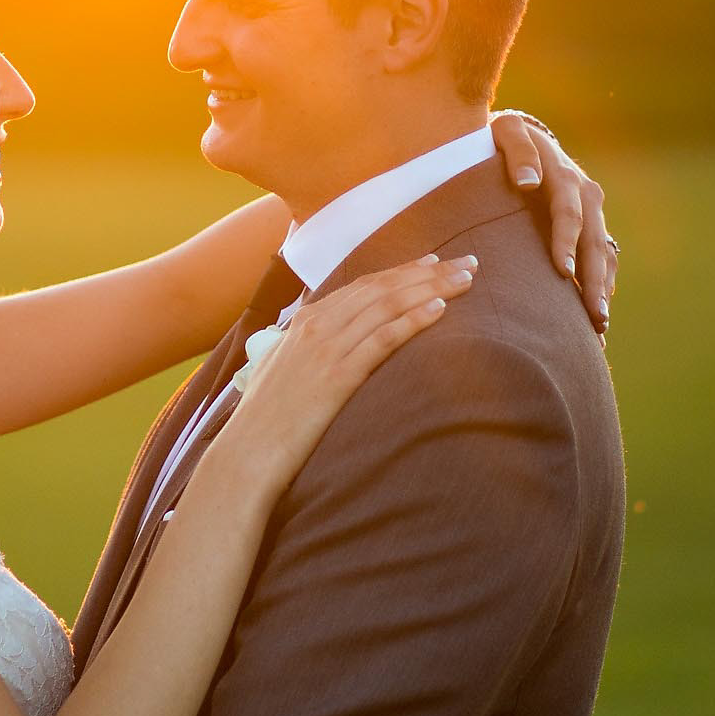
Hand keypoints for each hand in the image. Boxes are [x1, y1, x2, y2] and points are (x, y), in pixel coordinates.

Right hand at [212, 254, 469, 491]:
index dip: (402, 271)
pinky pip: (383, 339)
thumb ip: (307, 351)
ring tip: (467, 278)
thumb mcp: (283, 372)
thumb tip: (329, 347)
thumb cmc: (266, 421)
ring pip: (388, 305)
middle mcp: (317, 326)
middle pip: (383, 288)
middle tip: (467, 262)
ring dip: (432, 288)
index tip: (434, 262)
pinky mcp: (338, 375)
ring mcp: (326, 348)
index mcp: (305, 322)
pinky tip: (440, 309)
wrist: (247, 453)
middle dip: (429, 272)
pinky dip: (413, 320)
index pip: (363, 286)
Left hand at [489, 111, 614, 333]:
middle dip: (594, 280)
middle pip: (594, 242)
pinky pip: (603, 257)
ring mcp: (593, 212)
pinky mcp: (591, 225)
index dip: (567, 242)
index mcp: (565, 176)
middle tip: (593, 316)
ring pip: (604, 254)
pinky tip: (596, 313)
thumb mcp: (508, 133)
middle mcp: (587, 196)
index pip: (569, 213)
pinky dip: (602, 284)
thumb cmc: (507, 139)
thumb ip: (518, 153)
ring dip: (603, 288)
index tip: (563, 272)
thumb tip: (527, 182)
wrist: (526, 134)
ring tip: (598, 325)